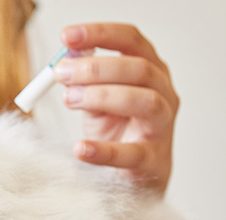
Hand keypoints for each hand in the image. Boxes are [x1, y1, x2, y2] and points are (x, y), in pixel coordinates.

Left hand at [56, 23, 178, 196]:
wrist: (133, 178)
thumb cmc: (117, 132)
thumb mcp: (97, 99)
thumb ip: (84, 80)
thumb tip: (67, 59)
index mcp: (150, 70)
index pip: (131, 40)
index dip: (100, 33)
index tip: (67, 36)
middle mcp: (163, 93)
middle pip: (138, 68)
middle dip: (95, 68)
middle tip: (62, 74)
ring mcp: (162, 127)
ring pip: (144, 101)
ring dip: (102, 96)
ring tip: (70, 100)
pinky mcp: (153, 161)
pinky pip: (131, 154)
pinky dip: (103, 150)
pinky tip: (80, 147)